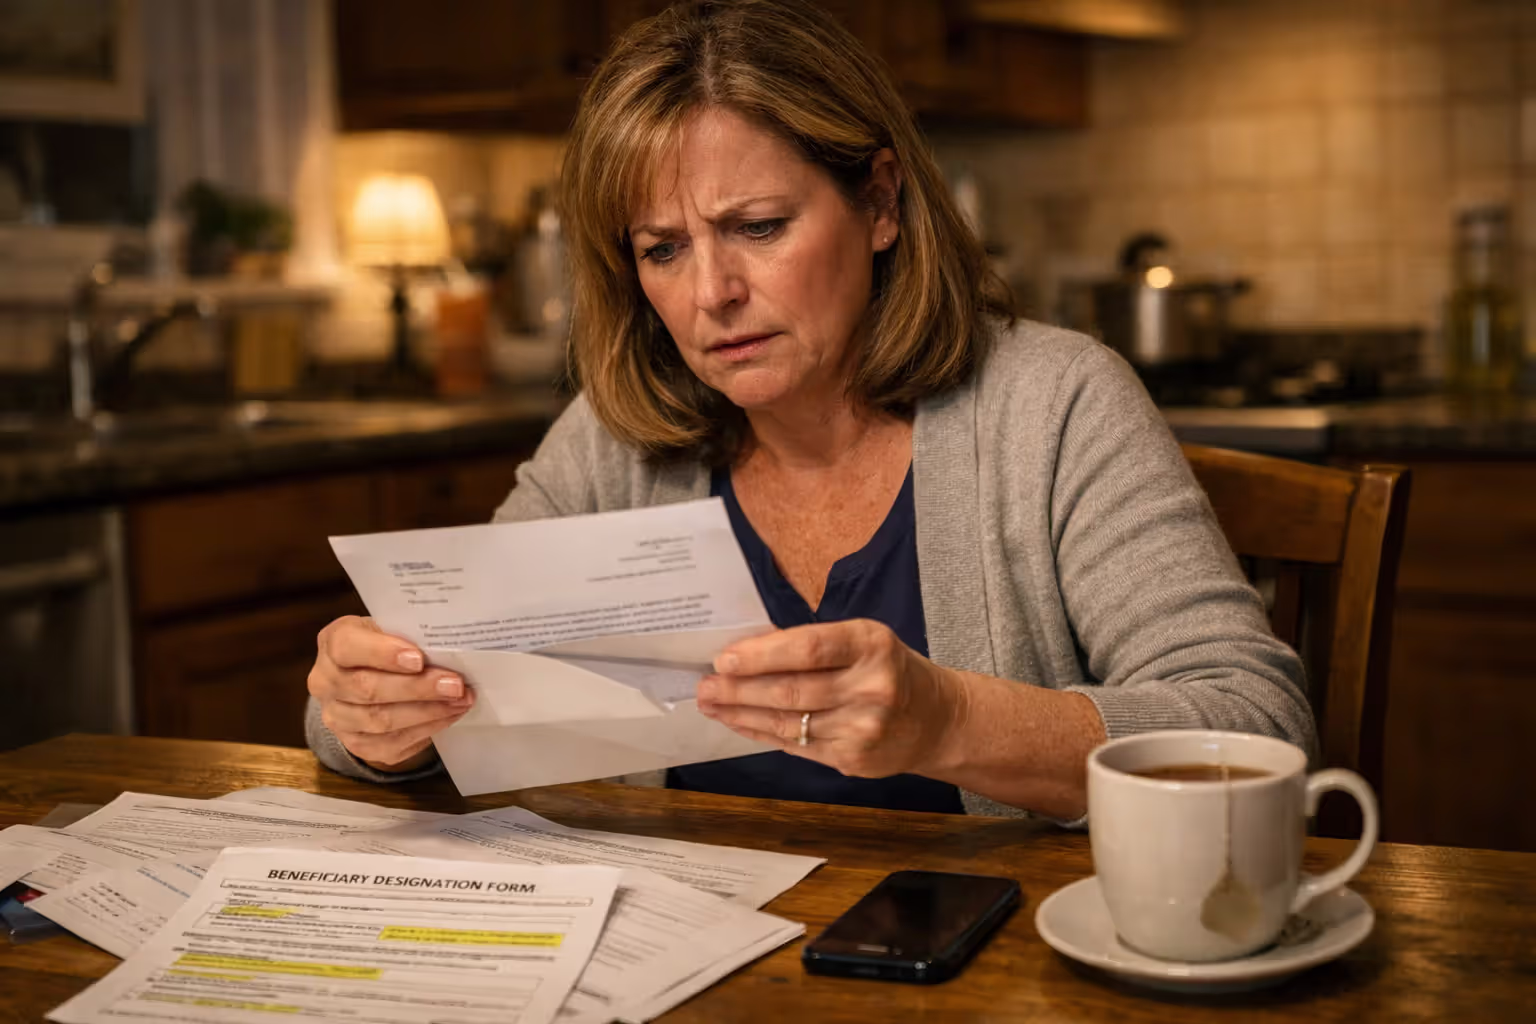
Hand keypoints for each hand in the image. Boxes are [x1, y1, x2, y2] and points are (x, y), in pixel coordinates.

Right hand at [308, 616, 474, 771]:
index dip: (382, 654)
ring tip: (459, 701)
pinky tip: (448, 716)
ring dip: (427, 712)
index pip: (347, 648)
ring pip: (380, 720)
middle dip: (417, 688)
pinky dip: (424, 730)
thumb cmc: (387, 645)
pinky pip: (389, 744)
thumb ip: (409, 635)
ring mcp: (337, 717)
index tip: (419, 659)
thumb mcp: (391, 628)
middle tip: (455, 685)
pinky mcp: (355, 743)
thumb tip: (449, 648)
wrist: (370, 675)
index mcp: (332, 643)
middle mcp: (325, 682)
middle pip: (367, 689)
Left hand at [695, 619, 963, 777]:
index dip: (762, 655)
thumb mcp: (862, 642)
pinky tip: (739, 722)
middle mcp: (871, 688)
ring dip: (741, 713)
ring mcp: (863, 729)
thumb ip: (813, 646)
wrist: (935, 720)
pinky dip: (762, 733)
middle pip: (792, 690)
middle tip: (704, 685)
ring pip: (789, 723)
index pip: (808, 648)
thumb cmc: (886, 669)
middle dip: (740, 689)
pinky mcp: (853, 760)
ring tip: (711, 703)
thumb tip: (745, 654)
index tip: (724, 659)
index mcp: (872, 645)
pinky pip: (796, 746)